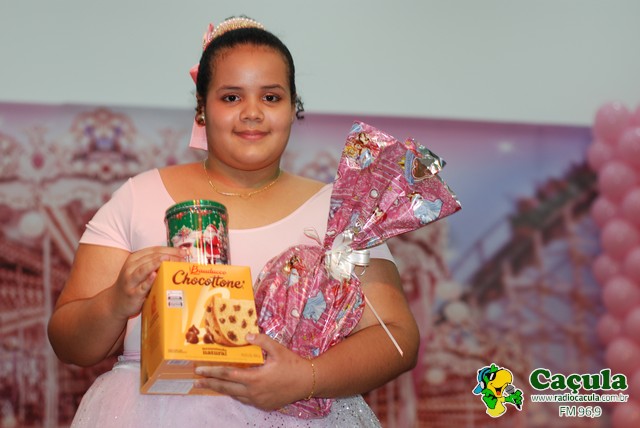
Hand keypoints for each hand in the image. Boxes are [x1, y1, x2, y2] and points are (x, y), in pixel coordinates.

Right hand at [112, 246, 186, 318]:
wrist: (116, 302)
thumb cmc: (133, 284)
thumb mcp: (140, 270)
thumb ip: (154, 263)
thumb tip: (177, 258)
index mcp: (135, 258)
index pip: (154, 250)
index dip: (170, 249)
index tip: (183, 251)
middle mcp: (131, 267)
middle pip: (151, 258)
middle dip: (168, 256)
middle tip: (183, 257)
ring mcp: (131, 280)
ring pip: (144, 269)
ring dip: (157, 264)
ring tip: (167, 259)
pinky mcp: (133, 293)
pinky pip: (142, 286)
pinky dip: (148, 280)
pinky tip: (155, 275)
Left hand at [194, 333, 313, 410]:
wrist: (307, 382)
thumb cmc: (292, 364)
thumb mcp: (277, 349)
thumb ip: (261, 340)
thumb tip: (246, 334)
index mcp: (255, 378)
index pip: (228, 375)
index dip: (212, 372)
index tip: (199, 371)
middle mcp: (253, 392)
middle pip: (226, 388)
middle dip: (209, 384)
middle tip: (196, 382)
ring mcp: (258, 400)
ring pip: (234, 395)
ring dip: (221, 389)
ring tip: (210, 384)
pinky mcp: (263, 405)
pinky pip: (245, 400)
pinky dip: (235, 393)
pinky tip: (232, 389)